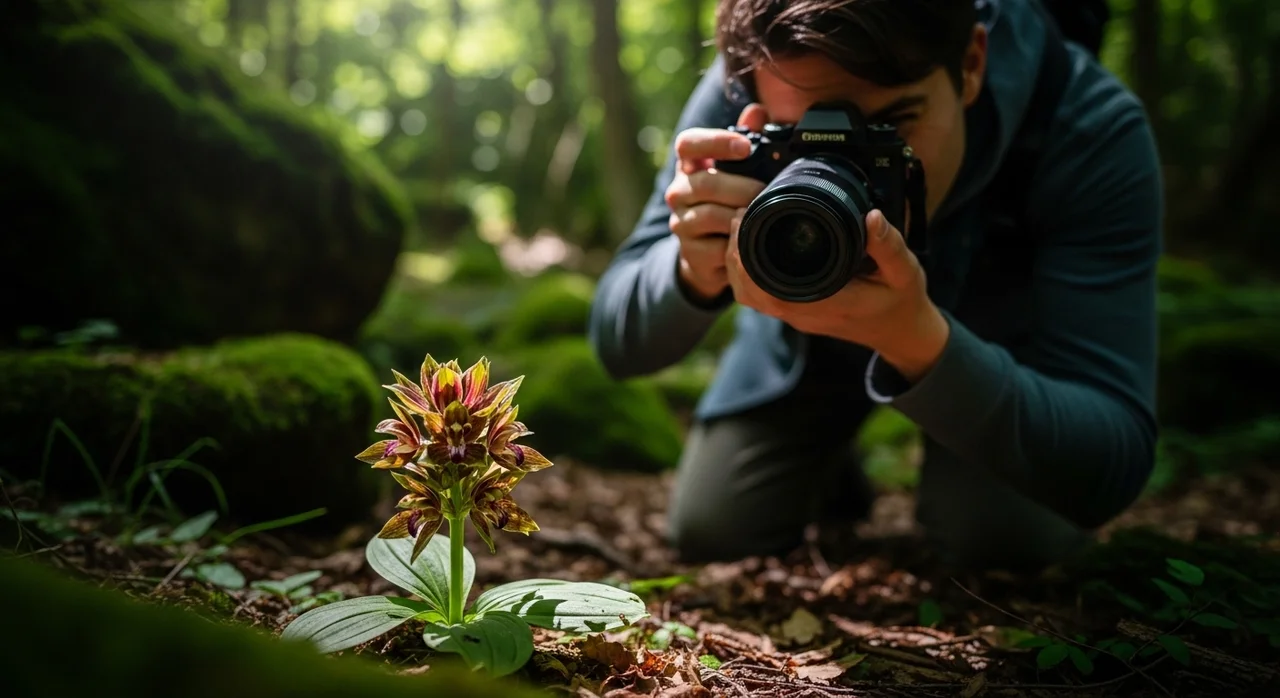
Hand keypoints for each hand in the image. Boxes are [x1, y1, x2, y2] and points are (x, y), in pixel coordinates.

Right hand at [664, 104, 769, 302]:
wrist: (708, 253)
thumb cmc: (727, 202)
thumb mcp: (737, 170)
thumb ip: (745, 138)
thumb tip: (757, 111)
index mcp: (689, 166)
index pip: (688, 144)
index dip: (714, 142)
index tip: (745, 147)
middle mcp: (679, 192)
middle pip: (703, 183)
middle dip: (740, 187)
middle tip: (767, 191)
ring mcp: (681, 223)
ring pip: (707, 216)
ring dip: (739, 215)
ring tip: (763, 215)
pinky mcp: (690, 253)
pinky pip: (715, 248)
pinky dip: (736, 244)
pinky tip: (752, 241)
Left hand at [726, 208, 949, 382]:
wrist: (904, 333)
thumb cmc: (904, 302)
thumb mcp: (905, 272)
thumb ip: (889, 245)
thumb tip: (872, 217)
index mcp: (829, 303)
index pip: (773, 287)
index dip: (748, 258)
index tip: (745, 219)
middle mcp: (806, 314)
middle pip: (751, 293)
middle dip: (735, 256)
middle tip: (739, 216)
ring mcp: (799, 317)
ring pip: (751, 298)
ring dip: (737, 267)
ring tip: (741, 228)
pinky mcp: (797, 313)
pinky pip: (761, 298)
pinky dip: (748, 276)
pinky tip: (751, 247)